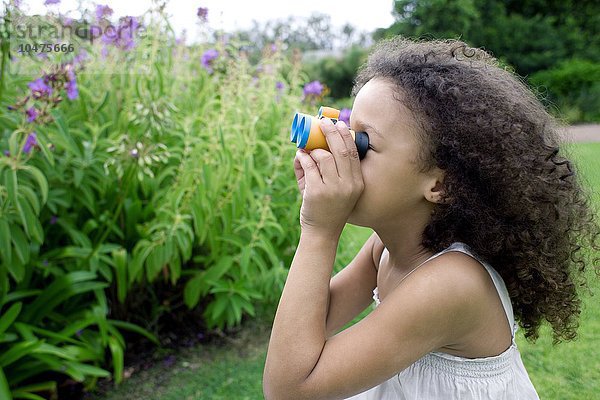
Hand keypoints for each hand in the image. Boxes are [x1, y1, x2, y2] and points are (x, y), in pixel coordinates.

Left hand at [293, 118, 364, 235]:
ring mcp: (332, 188)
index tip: (338, 124)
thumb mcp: (338, 189)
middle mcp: (348, 185)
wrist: (322, 233)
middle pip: (341, 150)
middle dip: (331, 132)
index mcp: (357, 182)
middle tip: (322, 123)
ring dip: (313, 149)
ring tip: (307, 150)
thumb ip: (331, 168)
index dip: (345, 135)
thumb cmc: (329, 208)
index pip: (353, 153)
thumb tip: (317, 144)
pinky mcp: (316, 191)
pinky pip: (308, 165)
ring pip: (323, 156)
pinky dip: (302, 157)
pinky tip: (300, 155)